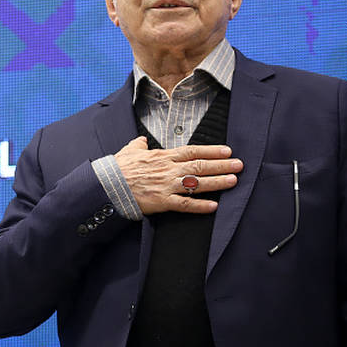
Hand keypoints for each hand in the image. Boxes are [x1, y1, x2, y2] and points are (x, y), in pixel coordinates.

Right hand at [115, 136, 241, 214]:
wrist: (107, 185)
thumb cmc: (117, 168)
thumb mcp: (129, 151)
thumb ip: (139, 145)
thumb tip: (141, 140)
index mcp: (162, 156)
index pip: (192, 151)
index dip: (211, 151)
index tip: (227, 151)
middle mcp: (168, 169)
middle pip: (200, 165)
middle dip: (221, 165)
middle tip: (239, 165)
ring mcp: (166, 186)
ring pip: (196, 183)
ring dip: (217, 182)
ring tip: (233, 181)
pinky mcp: (162, 202)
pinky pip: (185, 204)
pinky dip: (200, 206)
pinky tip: (214, 206)